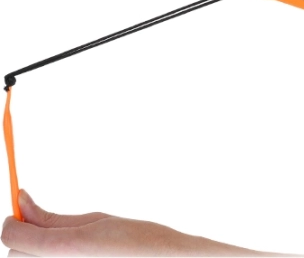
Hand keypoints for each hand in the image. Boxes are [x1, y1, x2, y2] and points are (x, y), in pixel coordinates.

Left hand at [2, 190, 275, 256]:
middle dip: (27, 239)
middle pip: (16, 255)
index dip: (14, 219)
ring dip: (40, 255)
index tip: (20, 209)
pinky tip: (84, 257)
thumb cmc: (142, 241)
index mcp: (65, 249)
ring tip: (77, 247)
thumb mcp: (98, 221)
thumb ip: (53, 217)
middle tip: (56, 229)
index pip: (12, 235)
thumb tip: (22, 200)